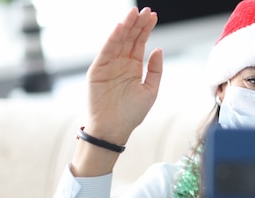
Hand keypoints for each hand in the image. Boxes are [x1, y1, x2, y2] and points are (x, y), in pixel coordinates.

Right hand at [85, 7, 161, 143]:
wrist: (114, 129)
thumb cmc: (132, 113)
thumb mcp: (150, 90)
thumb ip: (155, 70)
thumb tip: (158, 49)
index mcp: (134, 67)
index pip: (140, 42)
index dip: (146, 29)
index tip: (153, 15)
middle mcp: (121, 63)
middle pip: (130, 38)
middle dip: (137, 24)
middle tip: (145, 10)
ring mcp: (109, 65)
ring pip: (118, 41)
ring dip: (126, 27)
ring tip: (133, 13)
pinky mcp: (97, 70)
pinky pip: (106, 51)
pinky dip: (112, 39)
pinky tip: (120, 28)